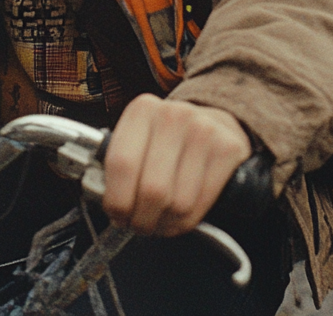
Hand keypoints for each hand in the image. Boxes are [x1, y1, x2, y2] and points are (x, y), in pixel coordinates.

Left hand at [102, 95, 251, 236]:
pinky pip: (200, 205)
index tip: (116, 214)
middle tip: (138, 224)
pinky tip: (178, 216)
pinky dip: (185, 222)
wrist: (214, 121)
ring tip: (159, 219)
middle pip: (151, 190)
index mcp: (142, 109)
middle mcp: (173, 115)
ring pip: (177, 204)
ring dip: (163, 224)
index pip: (121, 163)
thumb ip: (119, 163)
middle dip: (141, 219)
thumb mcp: (139, 137)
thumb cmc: (166, 137)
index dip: (116, 200)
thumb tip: (105, 203)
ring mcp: (203, 131)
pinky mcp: (227, 150)